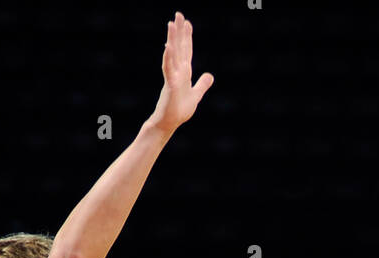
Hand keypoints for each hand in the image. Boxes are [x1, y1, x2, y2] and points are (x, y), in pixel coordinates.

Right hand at [149, 13, 213, 135]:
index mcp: (184, 72)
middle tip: (178, 14)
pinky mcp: (169, 85)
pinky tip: (168, 46)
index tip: (187, 22)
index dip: (187, 36)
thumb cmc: (179, 110)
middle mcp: (178, 71)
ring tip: (171, 24)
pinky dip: (168, 57)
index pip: (186, 50)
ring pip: (172, 53)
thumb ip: (202, 85)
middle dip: (179, 31)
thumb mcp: (196, 95)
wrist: (169, 123)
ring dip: (172, 39)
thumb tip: (210, 75)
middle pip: (179, 47)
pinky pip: (168, 68)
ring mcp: (172, 76)